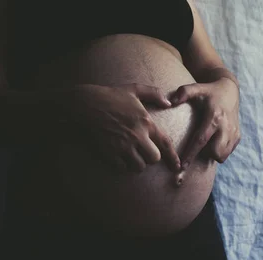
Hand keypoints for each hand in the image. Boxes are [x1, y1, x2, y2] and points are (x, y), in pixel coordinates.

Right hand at [62, 84, 180, 171]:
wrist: (85, 104)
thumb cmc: (110, 96)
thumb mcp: (134, 89)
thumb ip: (154, 94)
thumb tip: (168, 103)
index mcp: (146, 122)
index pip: (165, 143)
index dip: (173, 158)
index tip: (176, 167)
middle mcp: (137, 136)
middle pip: (154, 158)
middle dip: (150, 158)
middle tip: (143, 152)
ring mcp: (123, 146)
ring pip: (139, 166)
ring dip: (137, 163)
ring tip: (131, 156)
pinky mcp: (110, 153)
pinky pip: (122, 168)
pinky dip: (122, 166)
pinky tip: (119, 158)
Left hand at [170, 78, 240, 168]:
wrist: (230, 91)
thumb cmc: (209, 91)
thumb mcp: (197, 88)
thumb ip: (184, 92)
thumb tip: (170, 101)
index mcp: (214, 117)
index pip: (201, 140)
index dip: (191, 154)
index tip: (182, 166)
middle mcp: (226, 127)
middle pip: (215, 152)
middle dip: (205, 153)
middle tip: (200, 144)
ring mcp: (234, 133)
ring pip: (223, 155)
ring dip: (213, 153)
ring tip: (208, 141)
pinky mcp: (238, 136)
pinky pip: (228, 152)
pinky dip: (221, 150)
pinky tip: (215, 140)